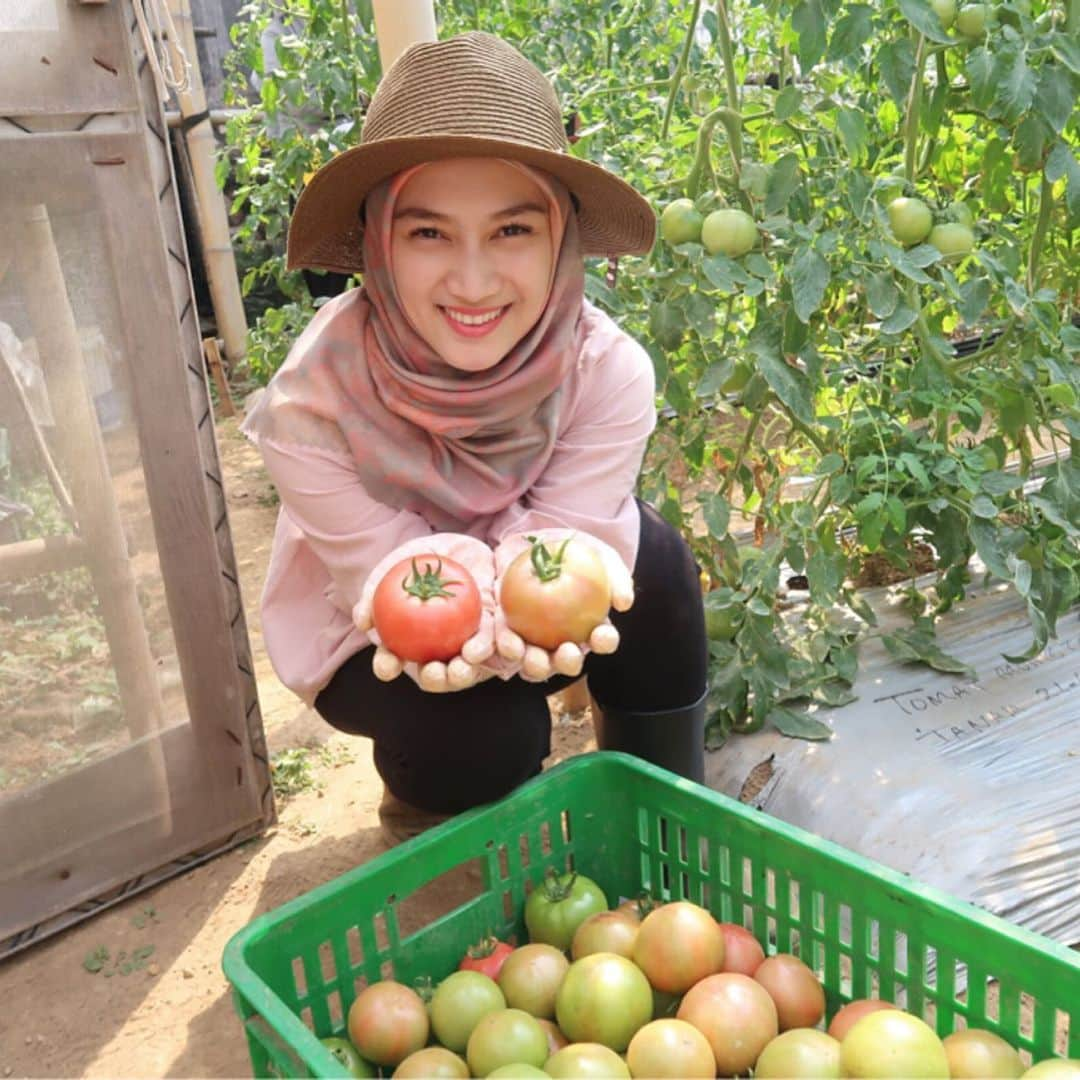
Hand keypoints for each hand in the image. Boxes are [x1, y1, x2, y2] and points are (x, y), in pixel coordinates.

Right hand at [353, 533, 496, 691]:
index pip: (392, 660)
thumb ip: (376, 590)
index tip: (388, 666)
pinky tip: (484, 647)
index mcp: (406, 641)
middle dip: (435, 679)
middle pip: (434, 674)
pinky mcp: (492, 633)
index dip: (387, 666)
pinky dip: (490, 650)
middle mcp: (436, 650)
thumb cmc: (420, 558)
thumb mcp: (396, 565)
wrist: (459, 544)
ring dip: (463, 673)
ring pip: (465, 668)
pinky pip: (494, 646)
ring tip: (462, 667)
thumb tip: (364, 622)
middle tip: (434, 671)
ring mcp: (465, 644)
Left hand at [492, 529, 633, 682]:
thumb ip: (617, 577)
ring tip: (532, 655)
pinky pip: (508, 646)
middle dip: (568, 663)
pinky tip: (508, 639)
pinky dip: (508, 646)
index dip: (604, 641)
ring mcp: (536, 641)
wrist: (534, 541)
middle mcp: (564, 641)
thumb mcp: (601, 556)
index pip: (603, 640)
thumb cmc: (574, 552)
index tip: (601, 634)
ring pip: (537, 664)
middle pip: (568, 662)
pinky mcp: (510, 634)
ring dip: (536, 664)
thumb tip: (624, 604)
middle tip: (567, 652)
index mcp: (590, 627)